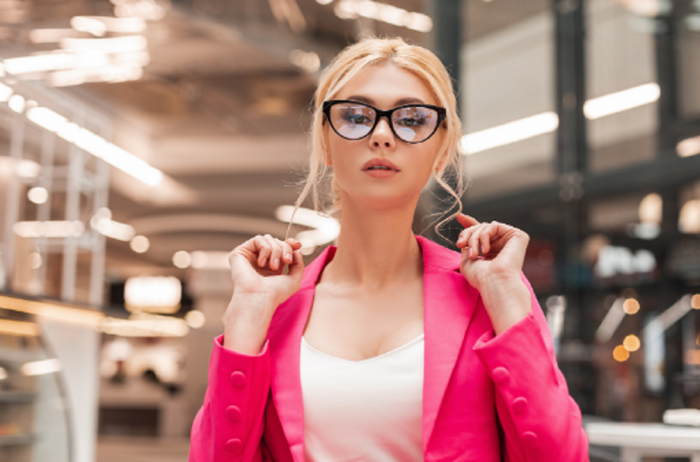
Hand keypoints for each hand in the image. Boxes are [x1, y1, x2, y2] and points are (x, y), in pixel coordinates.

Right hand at [228, 235, 304, 308]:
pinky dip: (265, 249)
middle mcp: (260, 261)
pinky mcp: (240, 253)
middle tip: (286, 262)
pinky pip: (258, 239)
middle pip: (276, 241)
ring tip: (274, 266)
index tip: (297, 245)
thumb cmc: (275, 293)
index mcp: (271, 267)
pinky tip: (262, 263)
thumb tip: (297, 249)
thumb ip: (298, 264)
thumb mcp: (294, 279)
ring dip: (276, 250)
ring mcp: (249, 256)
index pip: (280, 247)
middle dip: (285, 249)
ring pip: (268, 239)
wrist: (260, 298)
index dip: (289, 243)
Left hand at [455, 213, 531, 333]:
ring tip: (474, 254)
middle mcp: (502, 244)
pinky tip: (486, 250)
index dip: (469, 223)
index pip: (481, 233)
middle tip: (460, 245)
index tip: (459, 217)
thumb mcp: (467, 260)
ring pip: (485, 226)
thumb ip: (467, 246)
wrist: (494, 282)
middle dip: (468, 234)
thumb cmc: (481, 277)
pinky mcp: (518, 235)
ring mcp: (510, 240)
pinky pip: (494, 225)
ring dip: (474, 238)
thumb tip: (465, 234)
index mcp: (492, 251)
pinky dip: (484, 235)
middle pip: (480, 228)